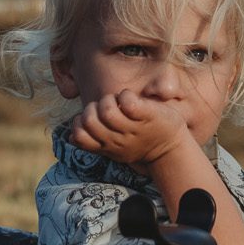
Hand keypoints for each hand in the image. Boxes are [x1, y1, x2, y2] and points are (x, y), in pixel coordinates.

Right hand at [67, 90, 186, 168]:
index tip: (94, 120)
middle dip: (93, 108)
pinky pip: (127, 101)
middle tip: (108, 109)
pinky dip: (126, 96)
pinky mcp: (146, 116)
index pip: (78, 136)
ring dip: (110, 100)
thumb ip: (95, 141)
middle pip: (88, 120)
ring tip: (119, 103)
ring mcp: (132, 128)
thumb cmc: (139, 142)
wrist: (171, 149)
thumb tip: (71, 135)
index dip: (79, 123)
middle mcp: (116, 140)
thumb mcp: (114, 148)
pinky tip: (132, 101)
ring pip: (106, 109)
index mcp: (106, 147)